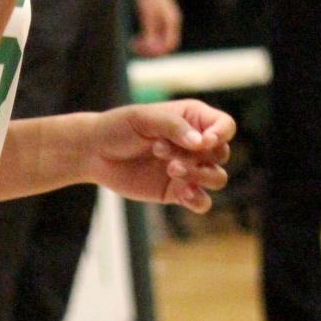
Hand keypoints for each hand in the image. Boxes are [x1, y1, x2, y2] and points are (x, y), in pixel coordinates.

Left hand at [83, 101, 233, 213]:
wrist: (95, 153)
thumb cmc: (119, 127)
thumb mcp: (144, 118)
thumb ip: (173, 127)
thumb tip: (201, 143)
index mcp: (192, 118)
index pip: (225, 125)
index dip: (221, 135)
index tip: (202, 142)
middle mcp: (195, 144)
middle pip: (222, 154)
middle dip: (198, 156)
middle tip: (162, 153)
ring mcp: (188, 169)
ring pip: (217, 178)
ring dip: (199, 176)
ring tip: (170, 170)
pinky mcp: (177, 192)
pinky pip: (202, 202)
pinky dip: (198, 200)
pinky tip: (182, 194)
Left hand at [132, 0, 180, 56]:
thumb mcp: (147, 13)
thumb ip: (150, 31)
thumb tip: (150, 47)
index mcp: (172, 21)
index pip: (170, 45)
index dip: (157, 51)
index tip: (142, 49)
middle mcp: (171, 23)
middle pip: (164, 45)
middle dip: (150, 49)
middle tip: (134, 47)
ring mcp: (165, 21)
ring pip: (158, 42)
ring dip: (146, 46)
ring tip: (133, 45)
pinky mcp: (157, 19)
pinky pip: (154, 36)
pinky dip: (145, 40)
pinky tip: (135, 39)